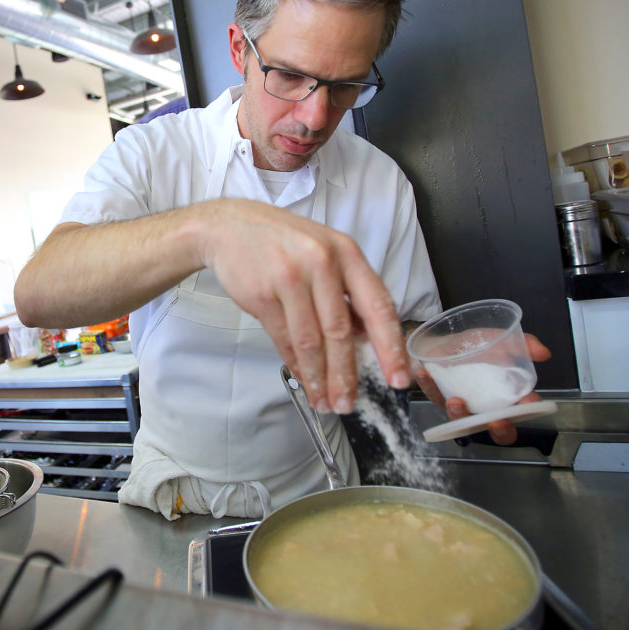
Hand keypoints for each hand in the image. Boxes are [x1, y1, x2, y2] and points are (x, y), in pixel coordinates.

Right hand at [198, 198, 408, 413]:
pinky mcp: (263, 294)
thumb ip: (345, 290)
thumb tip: (365, 338)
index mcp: (347, 253)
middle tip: (349, 402)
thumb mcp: (323, 253)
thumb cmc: (283, 242)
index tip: (398, 377)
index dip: (391, 346)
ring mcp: (290, 278)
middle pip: (340, 331)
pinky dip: (294, 363)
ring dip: (318, 377)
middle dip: (346, 374)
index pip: (378, 305)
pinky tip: (302, 378)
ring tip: (324, 400)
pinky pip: (284, 338)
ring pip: (311, 341)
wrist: (230, 227)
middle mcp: (322, 263)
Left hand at [415, 333, 551, 444]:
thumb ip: (523, 345)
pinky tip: (425, 373)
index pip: (521, 412)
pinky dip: (428, 385)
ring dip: (459, 413)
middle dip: (499, 430)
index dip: (526, 412)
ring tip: (456, 400)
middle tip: (495, 421)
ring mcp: (461, 404)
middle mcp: (484, 406)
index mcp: (504, 396)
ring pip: (461, 419)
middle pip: (496, 429)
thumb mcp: (498, 339)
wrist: (443, 339)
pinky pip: (433, 395)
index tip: (527, 403)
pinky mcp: (438, 396)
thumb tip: (543, 353)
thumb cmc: (474, 345)